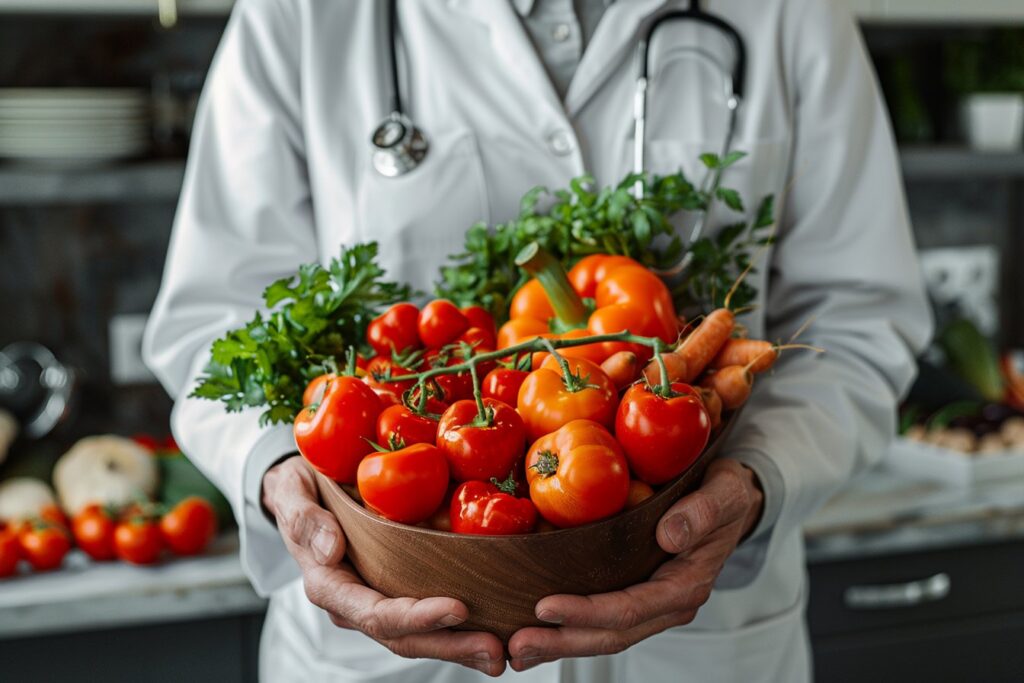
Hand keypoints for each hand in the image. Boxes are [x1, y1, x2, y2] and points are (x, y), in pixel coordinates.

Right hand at [262, 456, 506, 675]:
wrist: (302, 491)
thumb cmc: (299, 488)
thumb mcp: (291, 492)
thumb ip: (303, 519)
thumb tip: (329, 548)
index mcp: (328, 585)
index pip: (374, 613)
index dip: (416, 617)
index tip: (458, 608)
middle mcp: (353, 603)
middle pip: (402, 636)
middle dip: (450, 645)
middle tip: (494, 649)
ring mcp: (375, 601)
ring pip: (418, 636)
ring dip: (460, 646)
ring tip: (500, 652)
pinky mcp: (394, 591)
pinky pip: (426, 619)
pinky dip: (457, 630)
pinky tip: (493, 630)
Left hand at [507, 458, 763, 671]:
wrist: (733, 500)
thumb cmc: (725, 493)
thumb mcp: (724, 492)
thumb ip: (702, 512)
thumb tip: (670, 535)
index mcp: (686, 584)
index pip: (630, 608)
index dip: (587, 611)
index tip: (545, 606)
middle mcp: (667, 604)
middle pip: (610, 634)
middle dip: (562, 641)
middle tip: (517, 644)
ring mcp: (651, 604)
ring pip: (602, 635)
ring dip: (559, 643)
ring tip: (516, 650)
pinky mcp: (636, 595)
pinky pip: (600, 620)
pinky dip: (568, 629)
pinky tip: (536, 631)